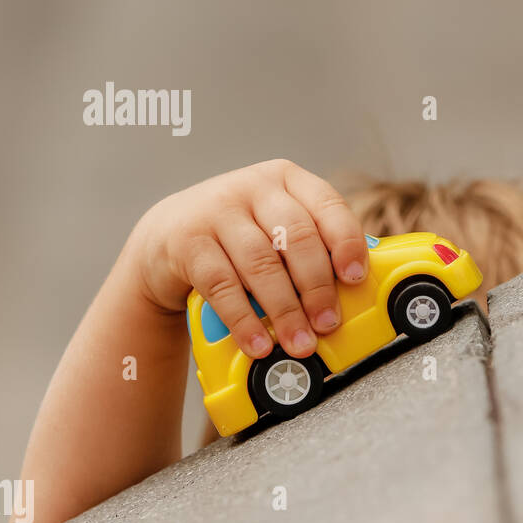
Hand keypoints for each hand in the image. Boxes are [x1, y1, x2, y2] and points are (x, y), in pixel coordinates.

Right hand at [127, 159, 368, 358]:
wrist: (166, 236)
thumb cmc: (239, 237)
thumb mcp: (276, 226)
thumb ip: (312, 246)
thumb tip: (356, 292)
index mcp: (287, 179)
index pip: (328, 205)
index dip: (346, 242)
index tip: (355, 278)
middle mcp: (253, 187)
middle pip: (297, 238)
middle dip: (318, 287)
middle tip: (328, 324)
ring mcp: (217, 211)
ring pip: (262, 264)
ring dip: (285, 310)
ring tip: (299, 343)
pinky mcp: (187, 241)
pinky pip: (222, 286)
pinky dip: (244, 320)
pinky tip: (259, 343)